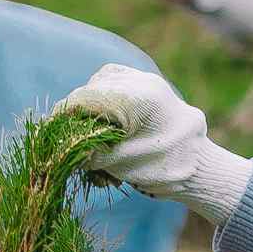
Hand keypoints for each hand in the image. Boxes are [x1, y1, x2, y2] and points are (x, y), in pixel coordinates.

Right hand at [60, 66, 252, 224]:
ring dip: (92, 113)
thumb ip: (90, 152)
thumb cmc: (168, 170)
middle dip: (80, 119)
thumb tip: (56, 147)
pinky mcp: (146, 86)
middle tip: (79, 149)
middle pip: (90, 91)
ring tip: (98, 144)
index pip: (86, 98)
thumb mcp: (124, 165)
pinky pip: (114, 88)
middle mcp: (142, 81)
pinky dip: (106, 109)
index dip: (62, 117)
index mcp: (139, 97)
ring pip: (100, 86)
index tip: (49, 138)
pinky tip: (109, 132)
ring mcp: (145, 80)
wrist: (203, 168)